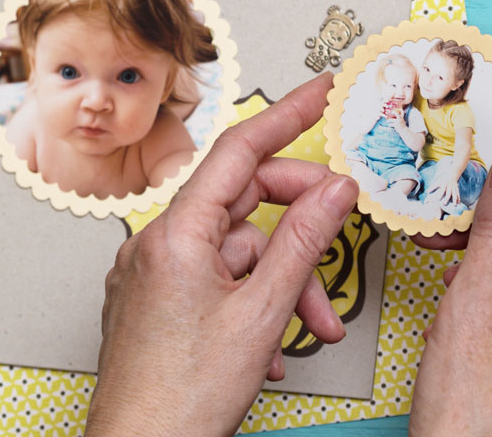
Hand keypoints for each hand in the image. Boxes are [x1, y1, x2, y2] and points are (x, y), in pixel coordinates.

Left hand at [86, 75, 360, 436]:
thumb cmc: (181, 399)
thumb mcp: (262, 313)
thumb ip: (303, 243)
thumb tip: (334, 189)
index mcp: (175, 234)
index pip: (239, 150)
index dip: (287, 114)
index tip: (322, 92)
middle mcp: (156, 244)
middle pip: (242, 203)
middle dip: (299, 229)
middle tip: (339, 242)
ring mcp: (152, 275)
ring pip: (236, 252)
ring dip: (282, 284)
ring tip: (313, 327)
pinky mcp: (154, 304)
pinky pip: (214, 281)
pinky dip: (251, 302)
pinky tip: (272, 343)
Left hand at [429, 177, 460, 206]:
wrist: (452, 175)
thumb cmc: (443, 180)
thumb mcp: (438, 182)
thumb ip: (433, 187)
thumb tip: (427, 192)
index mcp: (444, 185)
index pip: (442, 190)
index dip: (440, 194)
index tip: (438, 199)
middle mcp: (449, 187)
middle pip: (448, 193)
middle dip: (447, 199)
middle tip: (444, 204)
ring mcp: (454, 188)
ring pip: (455, 194)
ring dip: (455, 200)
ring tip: (454, 205)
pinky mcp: (457, 189)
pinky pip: (458, 194)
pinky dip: (458, 199)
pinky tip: (459, 203)